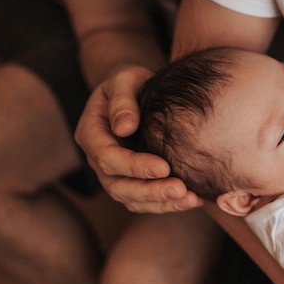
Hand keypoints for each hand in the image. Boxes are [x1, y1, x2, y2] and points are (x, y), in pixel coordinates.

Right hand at [74, 66, 202, 212]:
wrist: (135, 91)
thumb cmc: (129, 82)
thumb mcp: (124, 80)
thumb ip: (122, 101)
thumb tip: (124, 127)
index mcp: (91, 134)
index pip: (108, 157)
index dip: (134, 166)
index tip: (164, 167)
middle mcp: (98, 159)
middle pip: (118, 186)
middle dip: (150, 192)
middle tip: (181, 190)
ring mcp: (114, 174)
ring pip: (132, 200)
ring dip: (161, 203)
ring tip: (190, 199)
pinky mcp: (132, 181)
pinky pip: (146, 201)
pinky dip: (167, 204)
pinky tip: (193, 199)